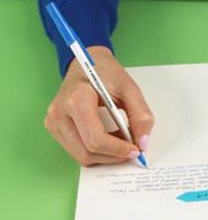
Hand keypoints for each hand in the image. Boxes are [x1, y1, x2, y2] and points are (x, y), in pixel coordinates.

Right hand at [44, 46, 154, 165]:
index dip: (118, 150)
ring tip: (121, 140)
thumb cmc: (105, 73)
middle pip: (88, 152)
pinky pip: (77, 151)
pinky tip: (108, 138)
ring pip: (82, 156)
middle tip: (132, 147)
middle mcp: (59, 113)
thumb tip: (143, 143)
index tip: (136, 149)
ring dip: (106, 155)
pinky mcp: (54, 128)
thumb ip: (141, 116)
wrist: (86, 63)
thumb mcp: (130, 88)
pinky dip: (97, 152)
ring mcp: (53, 122)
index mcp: (76, 99)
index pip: (95, 139)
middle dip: (114, 155)